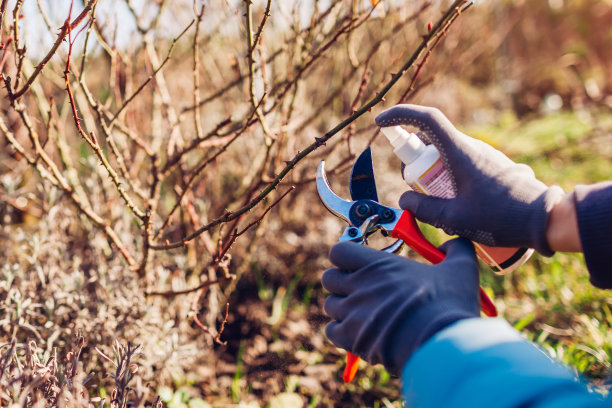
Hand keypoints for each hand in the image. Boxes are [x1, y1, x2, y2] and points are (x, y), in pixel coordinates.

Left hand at [322, 239, 479, 375]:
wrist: (442, 345)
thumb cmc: (450, 304)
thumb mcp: (461, 269)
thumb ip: (457, 249)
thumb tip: (455, 242)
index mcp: (378, 265)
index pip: (339, 251)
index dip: (345, 256)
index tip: (357, 263)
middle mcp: (359, 285)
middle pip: (329, 278)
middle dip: (341, 283)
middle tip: (361, 290)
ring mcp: (352, 312)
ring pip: (330, 305)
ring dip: (343, 309)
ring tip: (364, 315)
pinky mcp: (351, 338)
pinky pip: (331, 331)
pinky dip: (341, 333)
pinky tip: (360, 333)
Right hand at [375, 104, 564, 255]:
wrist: (544, 219)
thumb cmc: (500, 218)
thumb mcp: (454, 219)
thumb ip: (423, 209)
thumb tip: (404, 200)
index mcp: (460, 152)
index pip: (426, 120)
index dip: (400, 116)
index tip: (381, 123)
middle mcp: (472, 147)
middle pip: (432, 141)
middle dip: (414, 160)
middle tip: (412, 188)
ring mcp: (484, 155)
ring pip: (446, 154)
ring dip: (432, 172)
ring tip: (437, 205)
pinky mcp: (492, 166)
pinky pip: (461, 165)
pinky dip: (449, 178)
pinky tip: (456, 206)